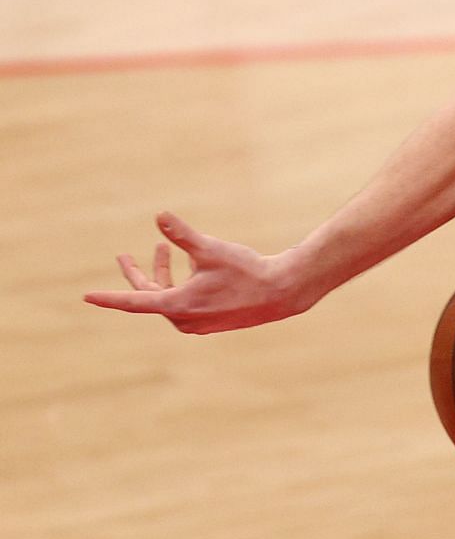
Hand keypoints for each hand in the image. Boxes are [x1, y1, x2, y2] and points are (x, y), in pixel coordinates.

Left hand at [83, 212, 313, 332]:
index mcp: (178, 305)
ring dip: (164, 274)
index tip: (87, 297)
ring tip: (165, 249)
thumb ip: (182, 235)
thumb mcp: (211, 249)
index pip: (134, 301)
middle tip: (125, 256)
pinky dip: (180, 284)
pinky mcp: (210, 322)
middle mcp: (183, 319)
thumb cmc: (246, 270)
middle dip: (140, 273)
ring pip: (168, 298)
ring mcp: (197, 323)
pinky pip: (184, 304)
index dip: (109, 297)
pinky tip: (192, 266)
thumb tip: (159, 215)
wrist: (282, 292)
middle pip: (150, 295)